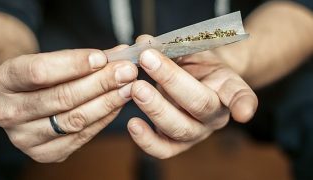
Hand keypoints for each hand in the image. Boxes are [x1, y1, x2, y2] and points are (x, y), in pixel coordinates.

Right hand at [0, 46, 137, 161]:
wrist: (26, 100)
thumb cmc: (43, 76)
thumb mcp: (52, 59)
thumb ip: (84, 58)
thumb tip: (120, 54)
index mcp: (4, 80)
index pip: (40, 72)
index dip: (74, 65)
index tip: (103, 58)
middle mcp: (8, 113)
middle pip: (61, 98)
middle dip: (100, 83)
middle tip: (127, 72)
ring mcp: (24, 138)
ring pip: (74, 120)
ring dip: (107, 102)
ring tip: (128, 87)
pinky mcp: (44, 154)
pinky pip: (81, 136)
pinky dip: (103, 119)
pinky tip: (118, 104)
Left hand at [127, 36, 257, 158]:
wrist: (194, 84)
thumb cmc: (196, 65)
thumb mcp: (192, 49)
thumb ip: (171, 46)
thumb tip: (142, 43)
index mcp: (227, 88)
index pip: (239, 95)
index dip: (243, 104)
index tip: (243, 114)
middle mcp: (215, 115)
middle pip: (199, 105)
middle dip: (171, 81)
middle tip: (148, 60)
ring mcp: (196, 133)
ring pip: (179, 129)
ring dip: (155, 108)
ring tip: (136, 88)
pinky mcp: (176, 144)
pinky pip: (163, 150)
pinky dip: (146, 140)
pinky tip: (132, 124)